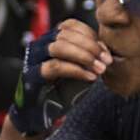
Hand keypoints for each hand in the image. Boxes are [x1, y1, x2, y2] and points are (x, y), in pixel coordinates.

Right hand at [8, 19, 110, 135]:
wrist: (40, 114)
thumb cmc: (62, 91)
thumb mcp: (80, 69)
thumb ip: (89, 57)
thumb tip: (106, 50)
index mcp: (52, 40)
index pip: (70, 25)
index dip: (90, 35)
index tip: (106, 52)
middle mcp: (40, 45)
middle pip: (65, 34)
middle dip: (90, 46)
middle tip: (107, 61)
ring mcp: (34, 59)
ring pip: (58, 47)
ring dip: (84, 56)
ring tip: (100, 69)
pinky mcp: (32, 75)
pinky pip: (55, 66)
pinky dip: (76, 70)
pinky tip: (90, 77)